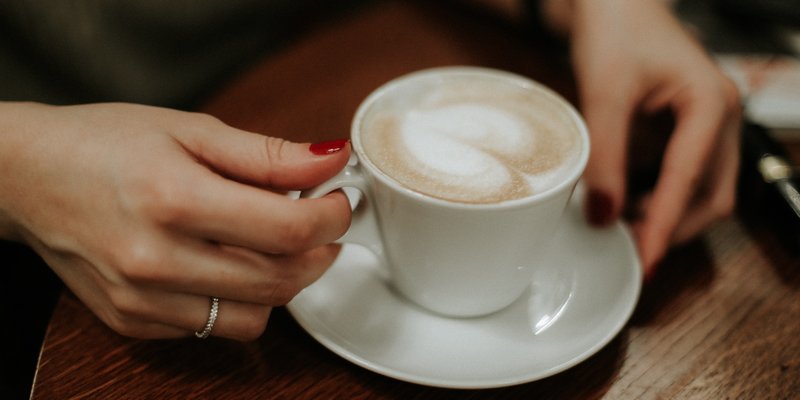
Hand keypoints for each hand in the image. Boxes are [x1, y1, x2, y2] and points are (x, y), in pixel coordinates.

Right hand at [0, 102, 351, 339]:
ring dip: (283, 282)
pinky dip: (238, 299)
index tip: (339, 201)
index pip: (288, 231)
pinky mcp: (133, 322)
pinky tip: (226, 262)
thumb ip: (267, 155)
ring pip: (256, 316)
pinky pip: (214, 327)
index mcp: (173, 199)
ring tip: (273, 243)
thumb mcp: (190, 130)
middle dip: (319, 251)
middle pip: (281, 280)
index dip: (332, 217)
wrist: (26, 177)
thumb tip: (330, 162)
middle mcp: (156, 260)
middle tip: (319, 221)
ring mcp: (142, 300)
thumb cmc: (104, 143)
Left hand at [562, 0, 740, 277]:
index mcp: (709, 103)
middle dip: (675, 227)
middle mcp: (721, 118)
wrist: (616, 7)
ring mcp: (711, 126)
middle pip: (713, 196)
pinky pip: (689, 178)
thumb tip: (602, 215)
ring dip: (670, 216)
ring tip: (624, 226)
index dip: (666, 225)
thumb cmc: (616, 33)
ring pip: (705, 191)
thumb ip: (605, 157)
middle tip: (630, 248)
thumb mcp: (604, 94)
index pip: (689, 179)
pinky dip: (664, 199)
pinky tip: (630, 203)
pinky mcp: (693, 131)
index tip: (646, 259)